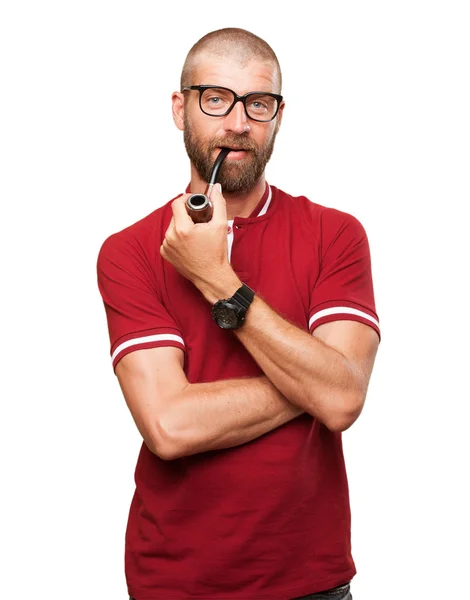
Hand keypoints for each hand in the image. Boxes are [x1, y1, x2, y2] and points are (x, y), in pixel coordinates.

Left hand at [160, 184, 240, 301]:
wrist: (212, 276)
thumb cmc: (216, 255)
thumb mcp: (220, 225)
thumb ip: (218, 204)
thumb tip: (216, 188)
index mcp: (182, 229)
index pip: (177, 204)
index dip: (186, 199)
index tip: (192, 201)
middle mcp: (171, 238)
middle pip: (175, 215)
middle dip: (187, 215)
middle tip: (199, 220)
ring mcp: (166, 246)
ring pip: (172, 227)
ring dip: (182, 226)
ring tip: (195, 233)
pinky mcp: (165, 254)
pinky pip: (169, 239)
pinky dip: (177, 238)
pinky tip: (188, 243)